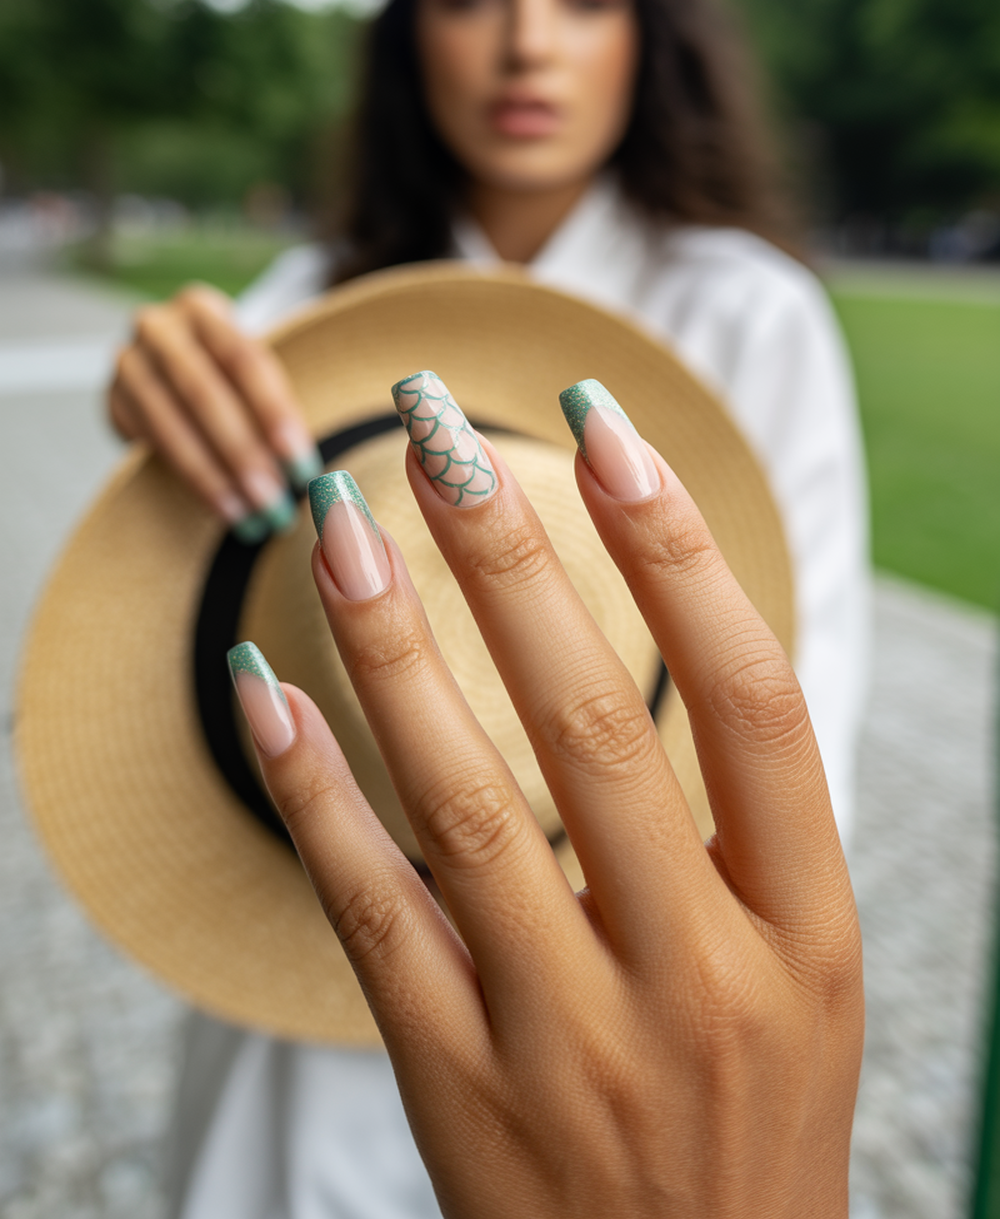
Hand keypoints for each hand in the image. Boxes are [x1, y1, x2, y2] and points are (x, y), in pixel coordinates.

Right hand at [109, 283, 320, 538]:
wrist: (169, 375)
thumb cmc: (229, 377)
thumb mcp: (252, 375)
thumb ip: (276, 409)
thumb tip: (315, 474)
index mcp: (204, 309)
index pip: (244, 359)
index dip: (273, 412)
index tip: (301, 462)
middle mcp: (160, 328)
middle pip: (203, 391)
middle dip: (241, 451)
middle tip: (272, 500)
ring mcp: (128, 363)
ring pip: (170, 422)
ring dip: (212, 475)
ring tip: (248, 515)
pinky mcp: (113, 402)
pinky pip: (150, 444)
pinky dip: (189, 479)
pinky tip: (221, 505)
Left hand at [230, 373, 862, 1218]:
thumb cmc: (753, 1120)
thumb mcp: (804, 977)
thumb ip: (749, 826)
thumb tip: (673, 634)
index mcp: (807, 932)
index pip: (750, 699)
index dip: (677, 550)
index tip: (605, 433)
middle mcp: (695, 977)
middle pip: (593, 722)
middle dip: (508, 555)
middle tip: (437, 430)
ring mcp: (569, 1040)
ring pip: (464, 801)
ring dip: (391, 645)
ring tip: (338, 520)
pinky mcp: (458, 1090)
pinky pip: (371, 914)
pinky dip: (312, 792)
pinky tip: (269, 687)